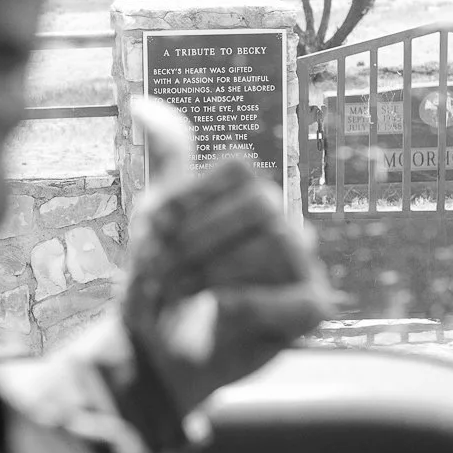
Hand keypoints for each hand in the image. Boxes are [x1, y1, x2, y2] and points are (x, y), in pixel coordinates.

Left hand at [120, 96, 338, 416]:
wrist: (156, 351)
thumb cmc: (161, 281)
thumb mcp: (156, 215)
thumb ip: (166, 158)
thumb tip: (140, 101)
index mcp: (251, 195)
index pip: (241, 169)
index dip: (194, 199)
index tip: (156, 232)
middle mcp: (286, 223)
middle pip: (260, 205)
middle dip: (199, 242)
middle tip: (162, 276)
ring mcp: (304, 264)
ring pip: (277, 246)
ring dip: (214, 274)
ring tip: (179, 299)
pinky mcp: (312, 308)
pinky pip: (297, 297)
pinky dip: (247, 306)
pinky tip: (216, 316)